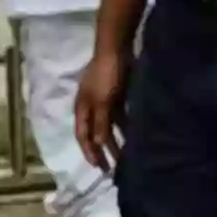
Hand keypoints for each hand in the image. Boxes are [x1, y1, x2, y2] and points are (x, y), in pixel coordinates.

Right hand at [76, 43, 131, 171]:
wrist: (116, 48)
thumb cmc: (106, 75)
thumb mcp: (103, 101)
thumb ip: (101, 123)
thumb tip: (99, 144)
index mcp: (81, 108)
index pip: (83, 135)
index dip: (89, 151)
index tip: (98, 167)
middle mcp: (90, 106)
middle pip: (95, 133)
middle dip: (103, 150)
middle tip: (112, 168)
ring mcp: (104, 100)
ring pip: (108, 126)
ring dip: (115, 140)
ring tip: (125, 156)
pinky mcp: (117, 95)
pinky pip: (120, 116)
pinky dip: (125, 126)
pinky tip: (134, 135)